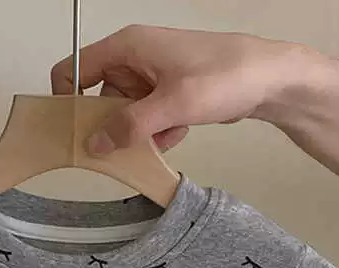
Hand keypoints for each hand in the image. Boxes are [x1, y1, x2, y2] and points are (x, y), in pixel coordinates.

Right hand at [50, 25, 301, 155]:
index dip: (67, 101)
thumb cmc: (224, 77)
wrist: (270, 79)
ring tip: (162, 137)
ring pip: (125, 115)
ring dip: (139, 134)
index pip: (74, 70)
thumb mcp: (172, 105)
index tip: (73, 133)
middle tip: (120, 149)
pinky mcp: (167, 94)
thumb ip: (130, 126)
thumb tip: (94, 145)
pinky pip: (147, 120)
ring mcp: (151, 77)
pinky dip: (158, 132)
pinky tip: (177, 133)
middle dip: (110, 126)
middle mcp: (134, 59)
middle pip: (99, 98)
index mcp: (127, 47)